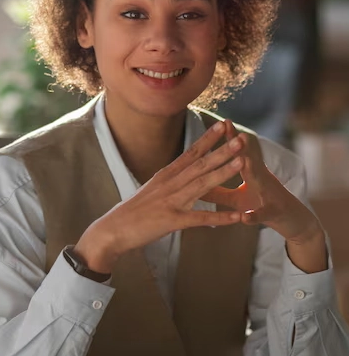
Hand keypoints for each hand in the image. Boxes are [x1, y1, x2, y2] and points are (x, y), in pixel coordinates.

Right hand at [75, 121, 243, 272]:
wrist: (112, 230)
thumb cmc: (133, 212)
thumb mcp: (152, 190)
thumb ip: (168, 181)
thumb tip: (180, 172)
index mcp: (165, 176)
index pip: (190, 153)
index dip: (207, 139)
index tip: (223, 125)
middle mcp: (170, 184)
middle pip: (200, 164)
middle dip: (222, 151)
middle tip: (241, 138)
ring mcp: (171, 201)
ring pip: (202, 184)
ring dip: (223, 173)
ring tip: (242, 163)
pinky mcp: (172, 220)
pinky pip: (199, 218)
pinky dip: (219, 218)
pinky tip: (236, 217)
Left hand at [202, 121, 326, 272]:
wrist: (291, 222)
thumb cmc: (261, 206)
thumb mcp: (236, 199)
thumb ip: (217, 190)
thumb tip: (194, 181)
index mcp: (252, 173)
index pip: (238, 152)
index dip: (229, 138)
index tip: (219, 123)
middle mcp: (262, 179)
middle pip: (250, 159)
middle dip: (240, 144)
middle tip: (230, 126)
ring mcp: (269, 195)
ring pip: (261, 180)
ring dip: (253, 170)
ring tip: (244, 160)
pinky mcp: (274, 213)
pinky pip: (263, 214)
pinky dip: (254, 216)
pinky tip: (246, 218)